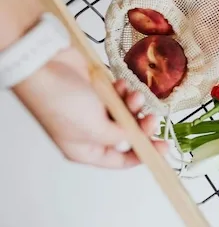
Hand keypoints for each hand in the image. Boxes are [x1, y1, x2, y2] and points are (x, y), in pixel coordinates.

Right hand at [13, 47, 166, 167]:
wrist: (46, 66)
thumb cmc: (62, 102)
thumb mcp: (95, 128)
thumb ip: (120, 137)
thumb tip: (134, 141)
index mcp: (85, 150)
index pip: (120, 160)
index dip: (143, 154)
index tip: (164, 148)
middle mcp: (90, 132)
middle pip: (127, 135)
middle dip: (141, 126)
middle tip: (153, 119)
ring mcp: (94, 110)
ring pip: (126, 112)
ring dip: (134, 105)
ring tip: (134, 96)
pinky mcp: (98, 90)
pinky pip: (120, 95)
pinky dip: (125, 91)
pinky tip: (122, 85)